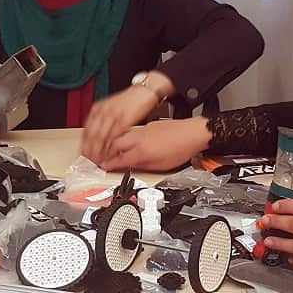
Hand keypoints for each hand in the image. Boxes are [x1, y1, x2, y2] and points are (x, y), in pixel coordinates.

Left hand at [81, 85, 162, 163]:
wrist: (144, 90)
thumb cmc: (130, 100)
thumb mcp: (112, 107)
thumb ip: (104, 119)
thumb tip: (97, 135)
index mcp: (98, 108)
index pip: (87, 130)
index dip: (84, 144)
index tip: (84, 155)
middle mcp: (104, 111)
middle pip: (92, 135)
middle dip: (90, 150)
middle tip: (90, 162)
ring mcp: (114, 114)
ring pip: (102, 136)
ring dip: (100, 151)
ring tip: (100, 161)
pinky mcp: (125, 118)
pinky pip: (115, 135)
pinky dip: (112, 146)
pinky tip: (112, 153)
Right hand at [97, 117, 211, 171]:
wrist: (192, 133)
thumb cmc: (181, 149)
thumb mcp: (161, 166)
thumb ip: (143, 165)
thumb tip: (132, 167)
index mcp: (142, 151)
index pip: (120, 160)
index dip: (109, 164)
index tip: (102, 166)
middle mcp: (139, 139)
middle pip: (115, 145)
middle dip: (105, 152)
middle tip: (100, 157)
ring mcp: (142, 130)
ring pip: (121, 136)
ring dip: (112, 142)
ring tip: (107, 148)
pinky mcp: (147, 126)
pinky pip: (129, 131)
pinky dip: (122, 136)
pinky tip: (123, 139)